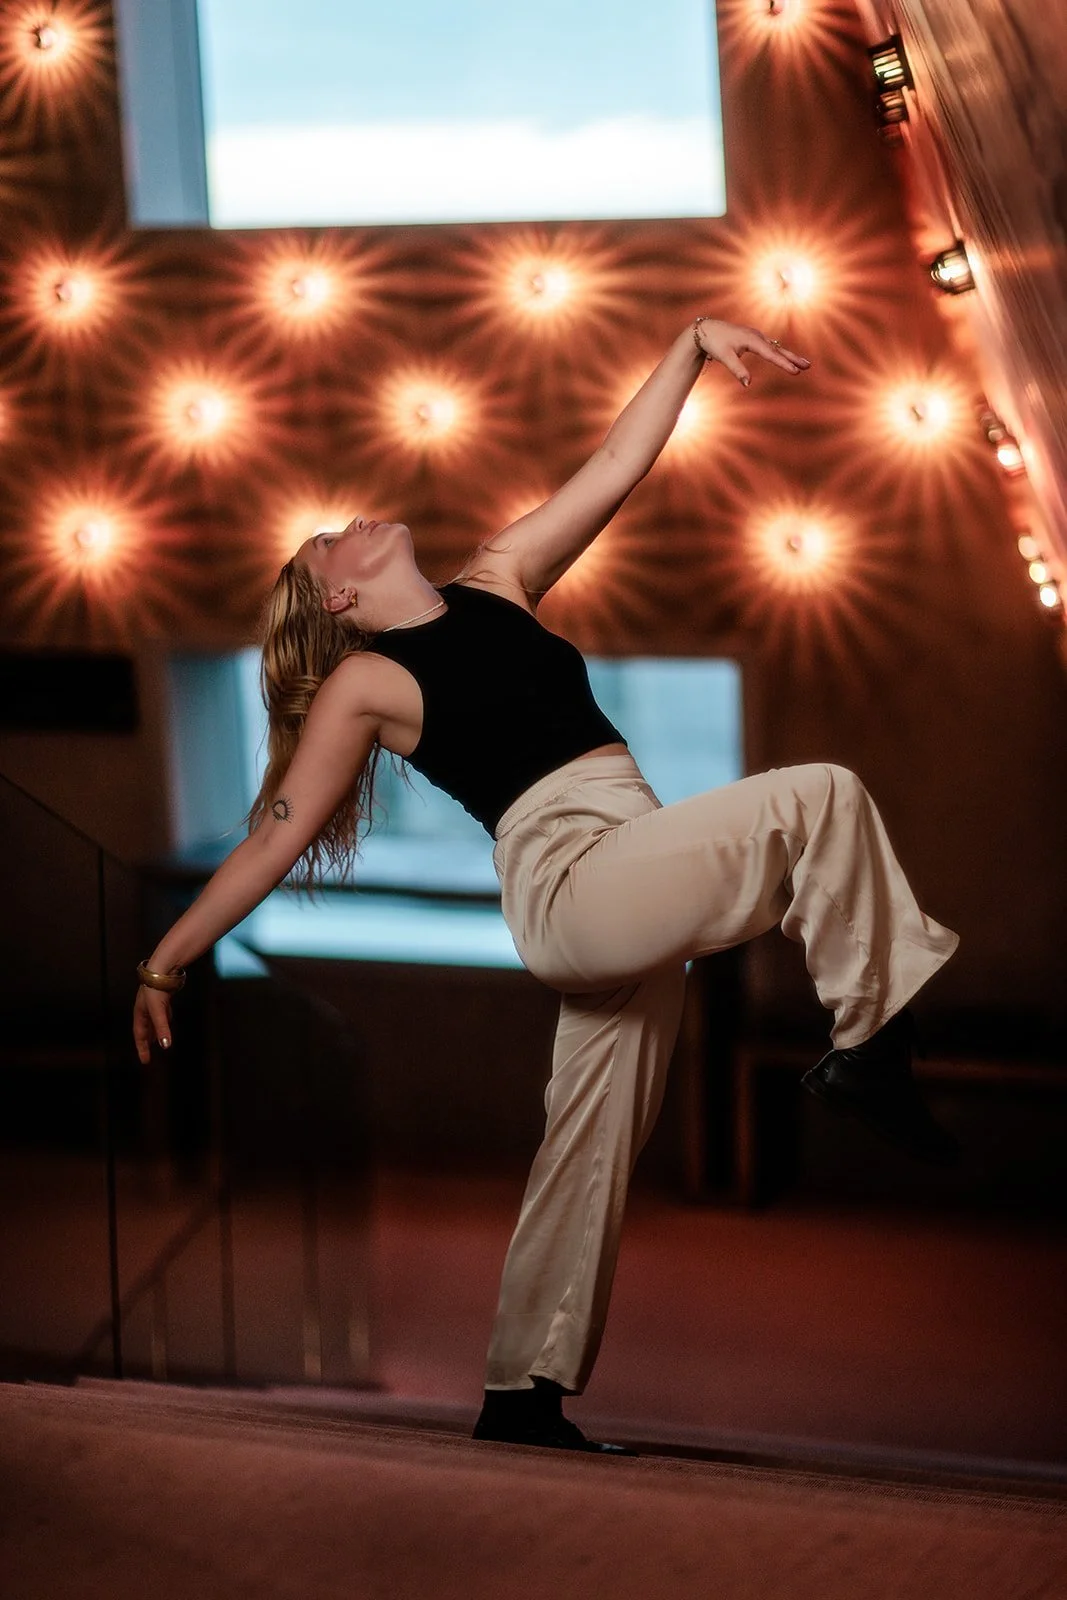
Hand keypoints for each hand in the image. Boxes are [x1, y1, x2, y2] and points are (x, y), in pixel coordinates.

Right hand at [133, 984, 173, 1064]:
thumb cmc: (155, 988)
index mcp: (140, 1014)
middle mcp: (145, 1009)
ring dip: (154, 1032)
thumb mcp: (158, 1011)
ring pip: (153, 1022)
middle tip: (148, 1054)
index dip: (142, 1049)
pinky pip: (162, 1014)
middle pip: (145, 1030)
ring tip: (156, 1041)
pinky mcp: (163, 997)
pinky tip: (167, 1022)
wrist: (162, 968)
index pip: (140, 1035)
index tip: (145, 1061)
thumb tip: (166, 1046)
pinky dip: (164, 1021)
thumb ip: (162, 1027)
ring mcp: (154, 1003)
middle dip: (146, 1042)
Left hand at [695, 319, 810, 386]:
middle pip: (778, 349)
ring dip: (789, 356)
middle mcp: (757, 336)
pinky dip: (779, 353)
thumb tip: (748, 383)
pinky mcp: (753, 339)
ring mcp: (756, 337)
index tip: (795, 372)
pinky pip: (770, 347)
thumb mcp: (724, 357)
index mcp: (752, 340)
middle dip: (793, 358)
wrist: (706, 330)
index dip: (783, 364)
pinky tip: (785, 358)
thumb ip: (737, 369)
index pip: (771, 354)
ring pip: (776, 348)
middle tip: (807, 366)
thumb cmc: (714, 343)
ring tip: (802, 364)